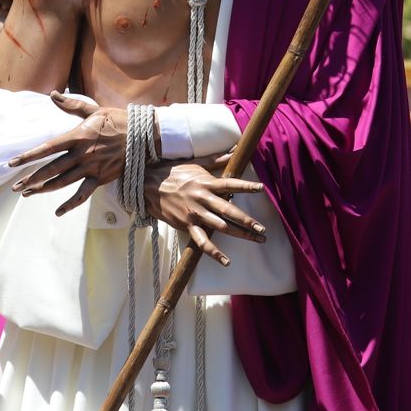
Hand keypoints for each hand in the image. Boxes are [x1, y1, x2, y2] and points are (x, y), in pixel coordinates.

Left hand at [10, 93, 129, 213]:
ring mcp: (91, 168)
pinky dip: (70, 204)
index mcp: (78, 136)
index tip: (12, 163)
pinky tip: (58, 211)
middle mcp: (82, 154)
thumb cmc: (117, 120)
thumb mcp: (94, 110)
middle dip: (31, 179)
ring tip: (28, 194)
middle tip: (15, 186)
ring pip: (62, 182)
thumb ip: (71, 104)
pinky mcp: (100, 179)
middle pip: (51, 169)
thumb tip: (52, 94)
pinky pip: (82, 194)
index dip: (28, 156)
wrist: (143, 136)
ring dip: (43, 190)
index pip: (47, 148)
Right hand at [144, 161, 266, 266]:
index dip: (245, 186)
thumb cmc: (174, 174)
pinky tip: (226, 261)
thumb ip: (216, 160)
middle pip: (229, 210)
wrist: (148, 186)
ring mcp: (195, 213)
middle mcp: (202, 198)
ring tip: (257, 239)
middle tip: (263, 228)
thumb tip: (233, 149)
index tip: (261, 188)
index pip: (229, 183)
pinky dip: (214, 252)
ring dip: (240, 234)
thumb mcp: (195, 164)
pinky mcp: (187, 225)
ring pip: (221, 226)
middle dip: (247, 220)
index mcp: (206, 182)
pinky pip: (202, 241)